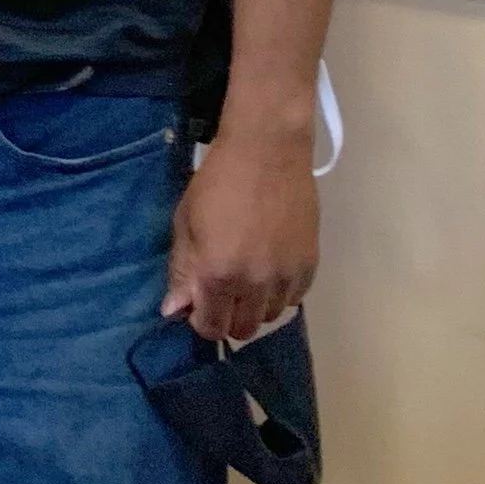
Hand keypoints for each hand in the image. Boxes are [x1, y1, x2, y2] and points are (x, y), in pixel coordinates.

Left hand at [163, 123, 319, 341]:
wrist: (267, 154)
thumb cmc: (216, 183)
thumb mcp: (186, 224)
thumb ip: (182, 271)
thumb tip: (174, 311)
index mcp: (218, 274)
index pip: (211, 327)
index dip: (200, 321)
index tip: (196, 305)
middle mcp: (256, 284)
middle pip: (243, 329)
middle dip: (226, 317)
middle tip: (219, 292)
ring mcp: (287, 277)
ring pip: (270, 317)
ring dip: (253, 306)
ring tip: (244, 277)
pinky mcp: (310, 266)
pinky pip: (293, 299)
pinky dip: (278, 293)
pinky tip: (267, 269)